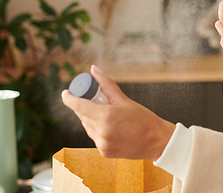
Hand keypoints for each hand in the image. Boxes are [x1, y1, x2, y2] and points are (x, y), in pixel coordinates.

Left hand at [61, 65, 175, 160]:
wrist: (157, 141)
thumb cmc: (144, 119)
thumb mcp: (125, 100)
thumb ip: (106, 85)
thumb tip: (94, 70)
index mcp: (106, 116)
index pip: (78, 106)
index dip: (69, 98)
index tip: (65, 93)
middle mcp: (101, 131)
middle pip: (82, 115)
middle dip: (83, 106)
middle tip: (90, 98)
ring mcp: (101, 144)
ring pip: (87, 127)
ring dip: (90, 118)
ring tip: (104, 112)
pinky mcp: (104, 152)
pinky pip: (94, 137)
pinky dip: (97, 129)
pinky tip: (109, 125)